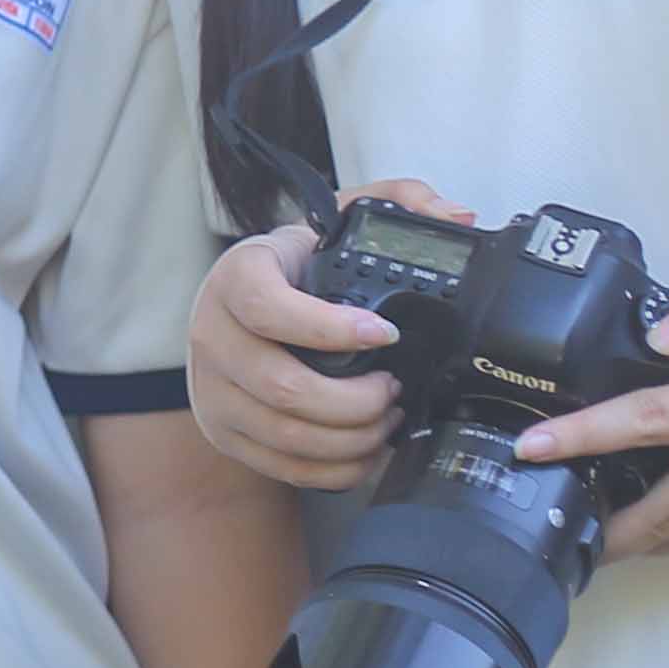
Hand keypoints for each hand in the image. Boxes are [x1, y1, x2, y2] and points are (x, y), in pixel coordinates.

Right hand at [184, 203, 436, 490]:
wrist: (238, 310)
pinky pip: (283, 467)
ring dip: (352, 437)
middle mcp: (212, 333)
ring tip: (388, 418)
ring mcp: (212, 388)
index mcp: (237, 276)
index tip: (386, 334)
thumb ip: (400, 199)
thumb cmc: (298, 269)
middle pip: (282, 387)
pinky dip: (336, 468)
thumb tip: (457, 217)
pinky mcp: (224, 430)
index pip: (266, 306)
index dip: (327, 327)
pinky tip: (366, 448)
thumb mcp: (338, 220)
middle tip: (395, 389)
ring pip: (286, 434)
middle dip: (356, 400)